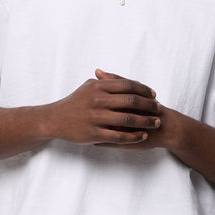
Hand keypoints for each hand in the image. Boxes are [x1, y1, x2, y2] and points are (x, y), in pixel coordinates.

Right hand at [43, 69, 161, 145]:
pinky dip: (134, 136)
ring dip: (146, 121)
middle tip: (159, 109)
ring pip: (128, 119)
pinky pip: (119, 136)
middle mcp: (98, 101)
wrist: (54, 120)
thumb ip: (105, 80)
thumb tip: (121, 77)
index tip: (154, 95)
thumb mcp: (88, 87)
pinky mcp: (94, 134)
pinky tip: (143, 136)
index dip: (144, 90)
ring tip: (156, 123)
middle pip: (132, 102)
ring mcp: (96, 118)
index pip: (128, 85)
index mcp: (99, 87)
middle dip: (149, 105)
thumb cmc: (73, 102)